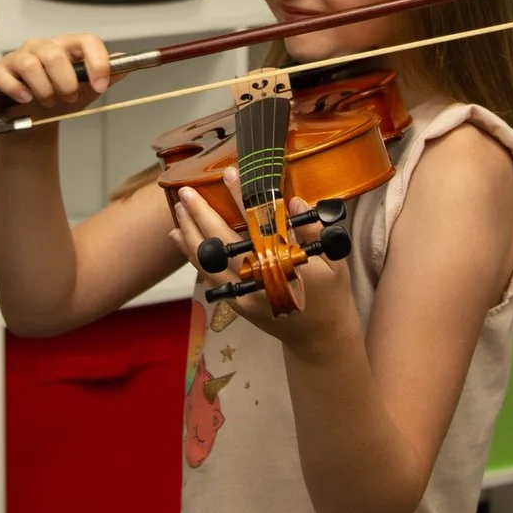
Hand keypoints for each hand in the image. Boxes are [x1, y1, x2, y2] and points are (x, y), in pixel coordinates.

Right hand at [0, 32, 111, 114]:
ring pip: (30, 65)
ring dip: (43, 90)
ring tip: (48, 102)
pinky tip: (24, 100)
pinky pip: (2, 74)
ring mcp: (17, 56)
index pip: (86, 40)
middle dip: (66, 83)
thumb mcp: (86, 90)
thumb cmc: (59, 98)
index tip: (101, 85)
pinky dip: (15, 89)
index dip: (97, 62)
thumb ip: (106, 77)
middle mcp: (42, 46)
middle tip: (68, 99)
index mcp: (67, 46)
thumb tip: (126, 64)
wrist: (33, 119)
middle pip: (54, 55)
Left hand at [171, 171, 357, 353]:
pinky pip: (208, 276)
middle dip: (202, 215)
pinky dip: (191, 255)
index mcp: (287, 266)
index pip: (259, 226)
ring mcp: (245, 296)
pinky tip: (179, 236)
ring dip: (190, 233)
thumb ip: (313, 230)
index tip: (228, 175)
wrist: (319, 337)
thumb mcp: (334, 259)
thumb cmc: (330, 293)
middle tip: (186, 190)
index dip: (241, 199)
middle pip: (222, 245)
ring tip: (178, 208)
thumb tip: (294, 200)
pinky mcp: (236, 304)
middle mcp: (261, 282)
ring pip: (208, 262)